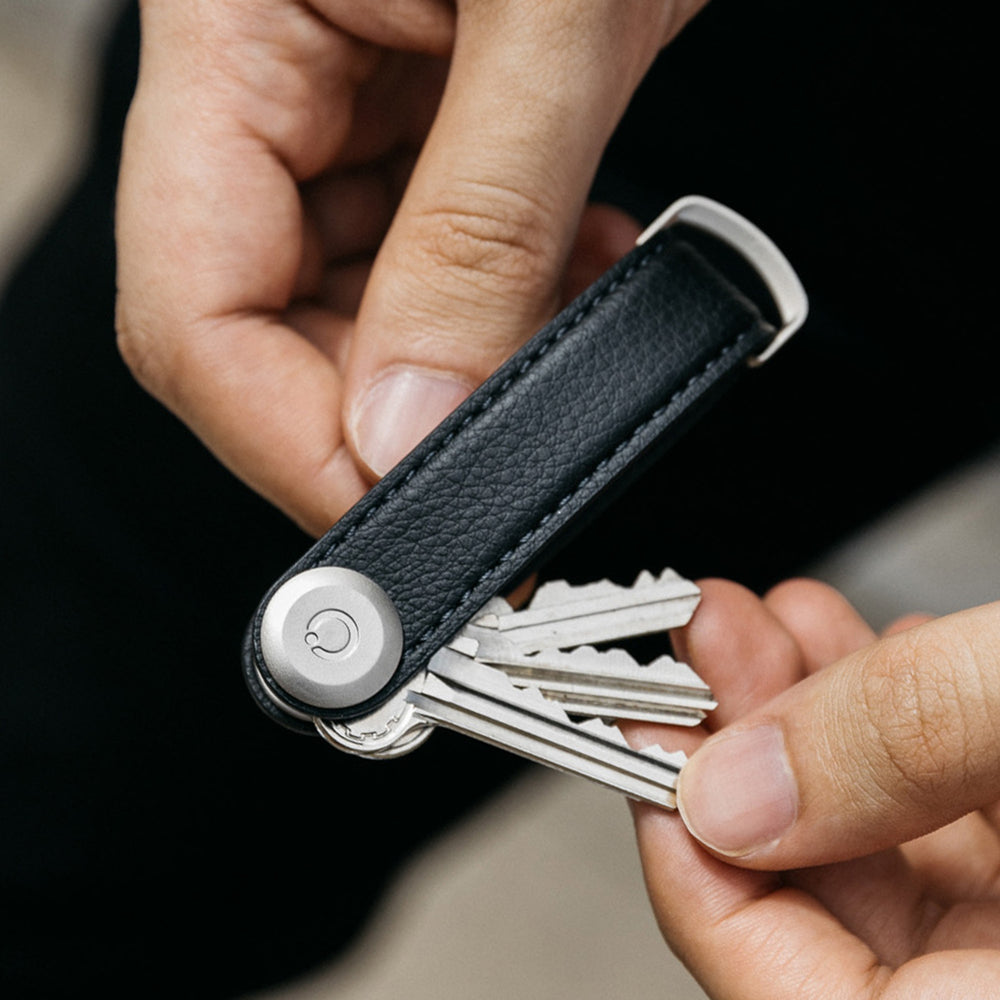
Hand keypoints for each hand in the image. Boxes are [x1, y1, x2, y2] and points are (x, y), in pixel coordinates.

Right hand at [115, 0, 704, 535]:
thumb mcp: (555, 18)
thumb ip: (477, 233)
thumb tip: (407, 424)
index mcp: (231, 38)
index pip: (193, 313)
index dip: (286, 443)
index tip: (399, 518)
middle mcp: (271, 90)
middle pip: (268, 333)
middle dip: (390, 414)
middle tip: (503, 451)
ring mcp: (348, 116)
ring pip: (360, 314)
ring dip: (467, 356)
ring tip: (567, 314)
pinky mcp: (426, 132)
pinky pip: (435, 266)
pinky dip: (507, 302)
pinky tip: (578, 265)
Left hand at [629, 579, 999, 998]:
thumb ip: (892, 746)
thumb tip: (729, 783)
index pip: (773, 984)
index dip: (687, 862)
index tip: (645, 742)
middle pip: (816, 895)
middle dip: (741, 750)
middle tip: (698, 652)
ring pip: (872, 840)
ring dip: (800, 719)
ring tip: (757, 626)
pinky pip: (938, 809)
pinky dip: (882, 726)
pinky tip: (857, 651)